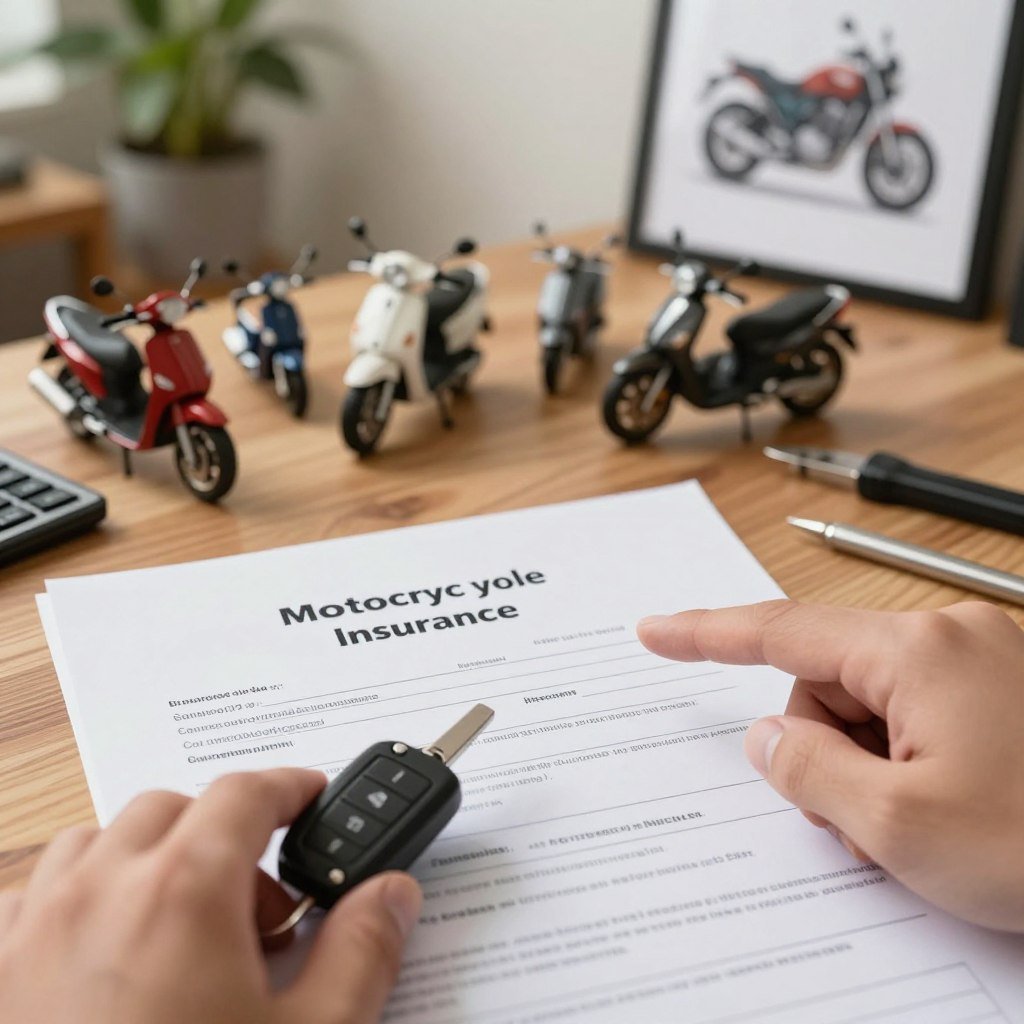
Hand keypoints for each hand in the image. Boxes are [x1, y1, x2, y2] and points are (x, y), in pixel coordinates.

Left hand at [0, 769, 421, 1022]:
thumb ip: (362, 953)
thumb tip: (391, 896)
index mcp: (182, 892)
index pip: (246, 794)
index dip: (290, 788)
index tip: (311, 798)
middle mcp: (97, 893)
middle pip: (173, 809)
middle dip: (225, 834)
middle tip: (263, 907)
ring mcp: (30, 934)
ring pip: (97, 844)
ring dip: (149, 860)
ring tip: (186, 927)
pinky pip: (32, 899)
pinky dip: (77, 899)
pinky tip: (107, 956)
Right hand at [638, 600, 1023, 931]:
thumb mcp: (898, 825)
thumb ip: (807, 771)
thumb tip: (763, 737)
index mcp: (917, 651)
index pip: (781, 630)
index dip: (706, 634)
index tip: (654, 631)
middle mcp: (951, 637)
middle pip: (831, 680)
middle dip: (824, 749)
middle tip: (861, 821)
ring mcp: (986, 659)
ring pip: (876, 703)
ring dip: (871, 764)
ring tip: (918, 824)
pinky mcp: (1007, 688)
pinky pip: (922, 712)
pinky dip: (911, 760)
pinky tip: (950, 806)